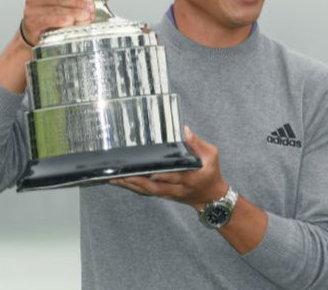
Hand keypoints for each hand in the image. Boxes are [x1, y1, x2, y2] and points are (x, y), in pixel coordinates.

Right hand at [20, 0, 95, 45]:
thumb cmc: (51, 16)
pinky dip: (60, 20)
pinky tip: (69, 21)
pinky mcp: (32, 23)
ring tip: (85, 15)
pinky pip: (47, 20)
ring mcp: (32, 10)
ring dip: (72, 12)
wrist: (35, 34)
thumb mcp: (63, 3)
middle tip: (89, 6)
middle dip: (77, 1)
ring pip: (55, 9)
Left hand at [110, 127, 227, 208]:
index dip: (163, 175)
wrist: (212, 198)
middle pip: (155, 187)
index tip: (151, 172)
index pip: (175, 177)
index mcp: (190, 178)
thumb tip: (185, 130)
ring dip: (131, 186)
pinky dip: (134, 187)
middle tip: (121, 175)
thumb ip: (198, 143)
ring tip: (115, 179)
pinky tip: (122, 182)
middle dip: (137, 182)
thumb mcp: (212, 156)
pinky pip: (147, 192)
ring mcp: (170, 193)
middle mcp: (177, 188)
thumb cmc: (211, 174)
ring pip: (148, 191)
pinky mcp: (165, 195)